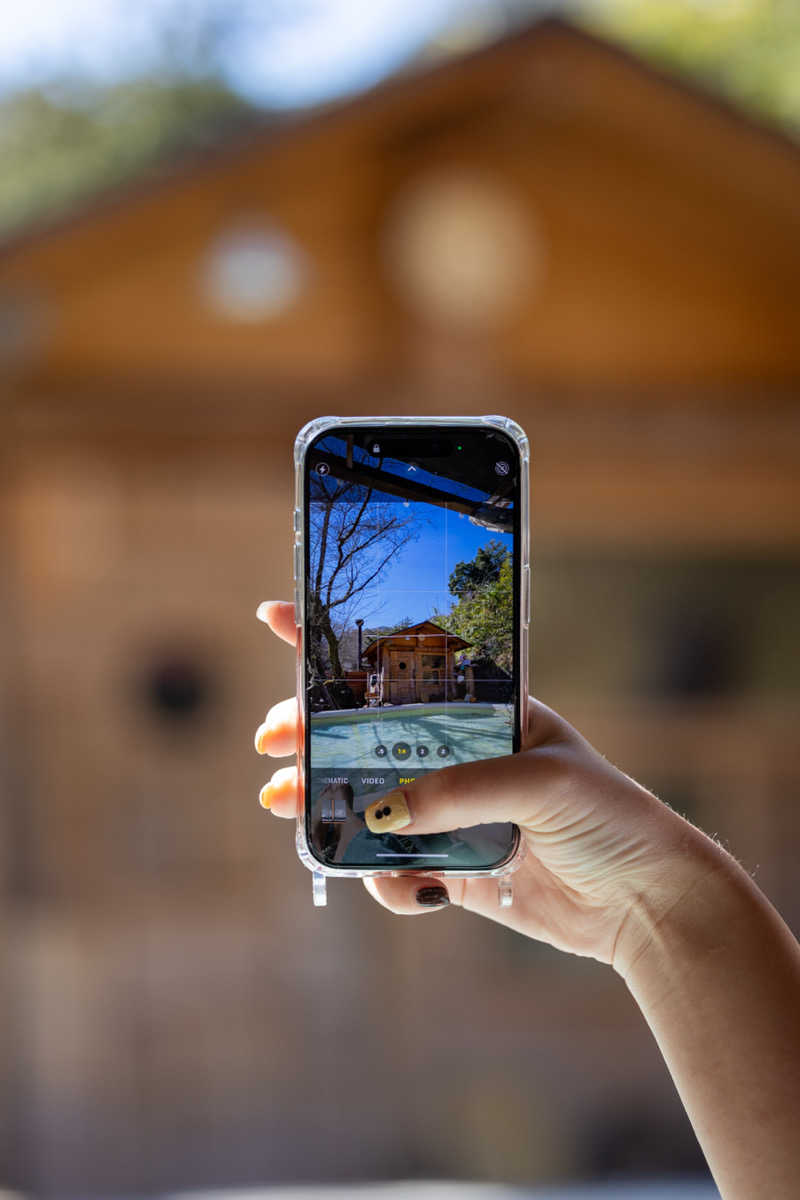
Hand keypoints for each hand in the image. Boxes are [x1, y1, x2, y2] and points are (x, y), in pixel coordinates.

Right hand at [255, 601, 724, 973]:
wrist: (644, 901)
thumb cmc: (608, 817)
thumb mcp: (541, 782)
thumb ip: (460, 791)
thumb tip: (381, 811)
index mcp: (482, 711)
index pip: (403, 665)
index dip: (336, 641)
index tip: (275, 617)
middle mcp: (458, 755)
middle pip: (364, 735)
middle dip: (309, 733)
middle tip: (271, 742)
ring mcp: (450, 811)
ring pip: (365, 799)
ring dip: (320, 801)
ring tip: (285, 805)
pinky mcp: (451, 866)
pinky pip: (393, 868)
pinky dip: (386, 880)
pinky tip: (413, 888)